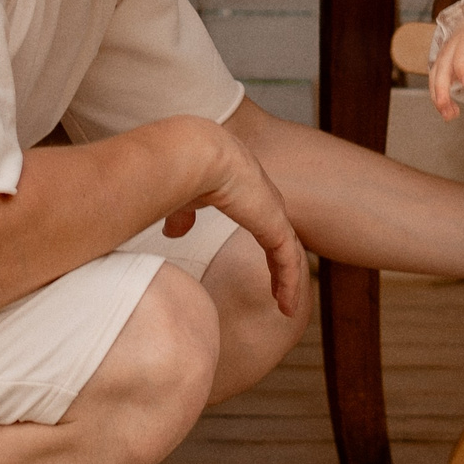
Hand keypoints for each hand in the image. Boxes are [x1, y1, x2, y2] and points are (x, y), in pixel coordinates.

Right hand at [167, 118, 307, 318]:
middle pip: (283, 240)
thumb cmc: (185, 170)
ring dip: (289, 283)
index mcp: (248, 193)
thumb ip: (182, 216)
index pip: (266, 224)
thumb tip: (173, 233)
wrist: (196, 155)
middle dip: (283, 267)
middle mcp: (267, 202)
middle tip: (282, 291)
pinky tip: (287, 307)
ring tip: (287, 308)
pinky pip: (289, 263)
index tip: (267, 266)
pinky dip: (290, 285)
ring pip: (289, 255)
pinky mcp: (276, 227)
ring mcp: (274, 214)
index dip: (267, 246)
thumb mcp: (182, 199)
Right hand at [429, 15, 463, 119]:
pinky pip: (434, 83)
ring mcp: (442, 58)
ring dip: (438, 98)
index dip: (462, 68)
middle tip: (445, 106)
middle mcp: (450, 49)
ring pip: (434, 78)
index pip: (461, 55)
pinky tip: (448, 111)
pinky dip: (438, 98)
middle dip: (442, 89)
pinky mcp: (439, 67)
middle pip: (441, 68)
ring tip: (449, 116)